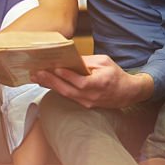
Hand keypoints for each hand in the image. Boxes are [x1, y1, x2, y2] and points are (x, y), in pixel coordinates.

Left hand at [32, 54, 152, 108]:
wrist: (127, 93)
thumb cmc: (116, 75)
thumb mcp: (104, 62)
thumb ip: (87, 61)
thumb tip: (69, 59)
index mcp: (100, 83)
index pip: (81, 81)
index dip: (67, 76)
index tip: (55, 69)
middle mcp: (92, 96)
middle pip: (68, 90)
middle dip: (52, 81)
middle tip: (38, 73)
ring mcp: (88, 103)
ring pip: (66, 94)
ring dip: (50, 86)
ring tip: (37, 77)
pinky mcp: (85, 105)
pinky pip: (68, 96)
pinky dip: (57, 89)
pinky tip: (47, 83)